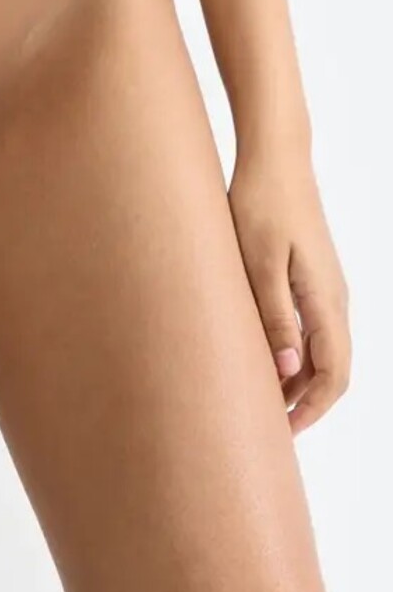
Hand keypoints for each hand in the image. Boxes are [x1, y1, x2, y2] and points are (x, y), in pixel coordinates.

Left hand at [228, 146, 350, 434]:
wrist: (275, 159)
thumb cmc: (261, 204)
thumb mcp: (258, 261)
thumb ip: (274, 315)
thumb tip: (288, 370)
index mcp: (325, 300)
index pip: (333, 373)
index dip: (311, 409)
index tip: (282, 433)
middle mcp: (334, 299)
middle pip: (331, 368)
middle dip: (304, 402)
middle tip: (265, 425)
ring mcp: (325, 287)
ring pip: (320, 349)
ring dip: (296, 378)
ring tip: (258, 396)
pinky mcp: (310, 275)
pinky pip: (311, 327)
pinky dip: (292, 351)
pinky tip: (261, 354)